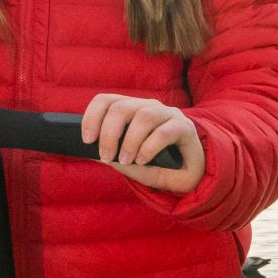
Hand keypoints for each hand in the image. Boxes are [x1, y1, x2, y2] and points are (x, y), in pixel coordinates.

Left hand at [78, 92, 204, 193]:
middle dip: (109, 133)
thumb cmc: (158, 166)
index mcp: (132, 110)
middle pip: (122, 107)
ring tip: (126, 160)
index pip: (107, 100)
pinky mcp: (185, 127)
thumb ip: (114, 157)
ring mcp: (168, 115)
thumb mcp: (130, 163)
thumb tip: (91, 153)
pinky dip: (149, 147)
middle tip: (106, 156)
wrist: (191, 176)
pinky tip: (143, 160)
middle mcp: (149, 107)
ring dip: (130, 141)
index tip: (87, 139)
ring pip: (143, 116)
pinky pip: (163, 132)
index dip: (92, 116)